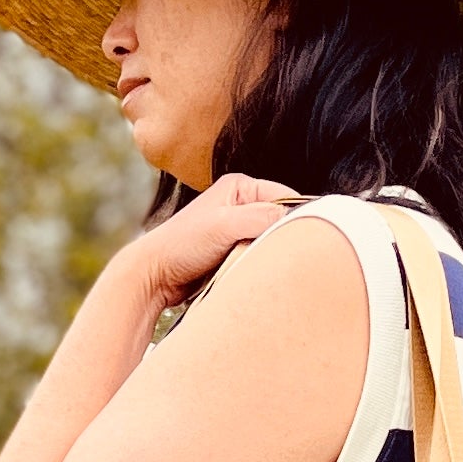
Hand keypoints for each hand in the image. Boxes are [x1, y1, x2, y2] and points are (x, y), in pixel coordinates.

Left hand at [117, 173, 297, 311]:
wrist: (153, 275)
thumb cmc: (181, 245)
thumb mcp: (223, 225)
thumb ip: (261, 217)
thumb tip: (295, 218)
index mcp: (241, 187)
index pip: (287, 197)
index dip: (300, 217)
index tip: (309, 239)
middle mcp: (242, 204)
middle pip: (283, 219)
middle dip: (288, 237)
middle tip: (293, 257)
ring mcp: (239, 229)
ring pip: (274, 241)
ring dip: (274, 254)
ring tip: (273, 266)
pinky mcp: (235, 251)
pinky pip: (261, 257)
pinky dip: (264, 266)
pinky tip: (262, 275)